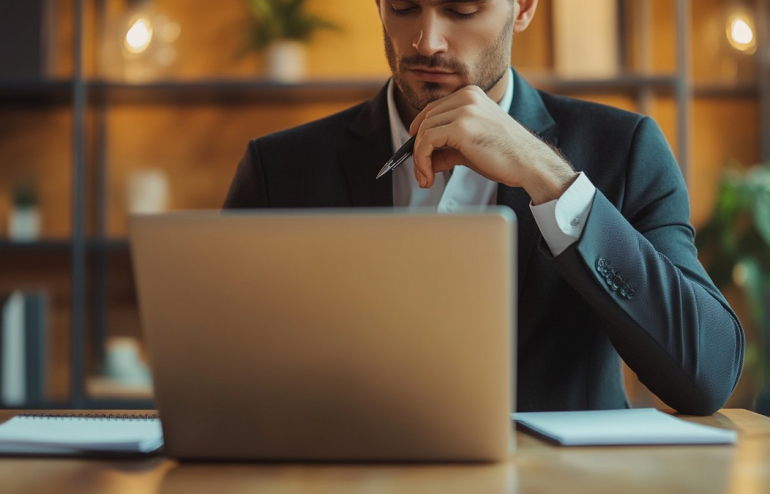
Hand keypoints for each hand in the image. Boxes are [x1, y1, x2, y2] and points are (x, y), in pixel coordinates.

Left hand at [408, 85, 577, 204]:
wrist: (528, 163)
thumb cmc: (504, 155)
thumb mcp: (470, 146)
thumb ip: (446, 147)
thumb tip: (423, 159)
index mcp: (470, 94)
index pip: (433, 110)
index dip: (420, 133)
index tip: (417, 154)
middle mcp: (467, 96)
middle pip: (425, 120)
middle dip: (418, 149)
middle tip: (421, 173)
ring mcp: (464, 110)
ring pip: (424, 132)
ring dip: (419, 159)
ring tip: (425, 178)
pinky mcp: (461, 127)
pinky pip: (427, 142)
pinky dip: (422, 161)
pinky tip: (429, 176)